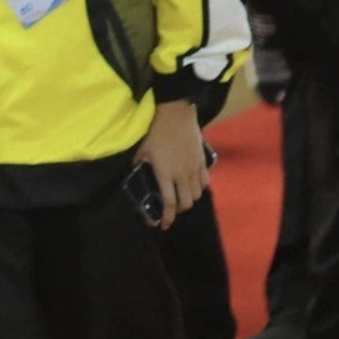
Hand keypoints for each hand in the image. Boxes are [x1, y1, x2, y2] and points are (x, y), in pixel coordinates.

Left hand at [135, 102, 208, 231]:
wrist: (176, 113)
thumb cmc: (156, 130)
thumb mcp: (142, 149)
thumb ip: (139, 163)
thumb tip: (133, 171)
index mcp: (165, 174)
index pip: (169, 203)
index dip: (168, 218)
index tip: (163, 225)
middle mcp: (182, 175)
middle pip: (186, 203)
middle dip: (178, 210)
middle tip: (171, 209)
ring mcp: (194, 168)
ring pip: (196, 194)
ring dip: (189, 200)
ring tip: (182, 197)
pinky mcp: (202, 160)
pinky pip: (205, 181)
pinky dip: (200, 188)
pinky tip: (194, 186)